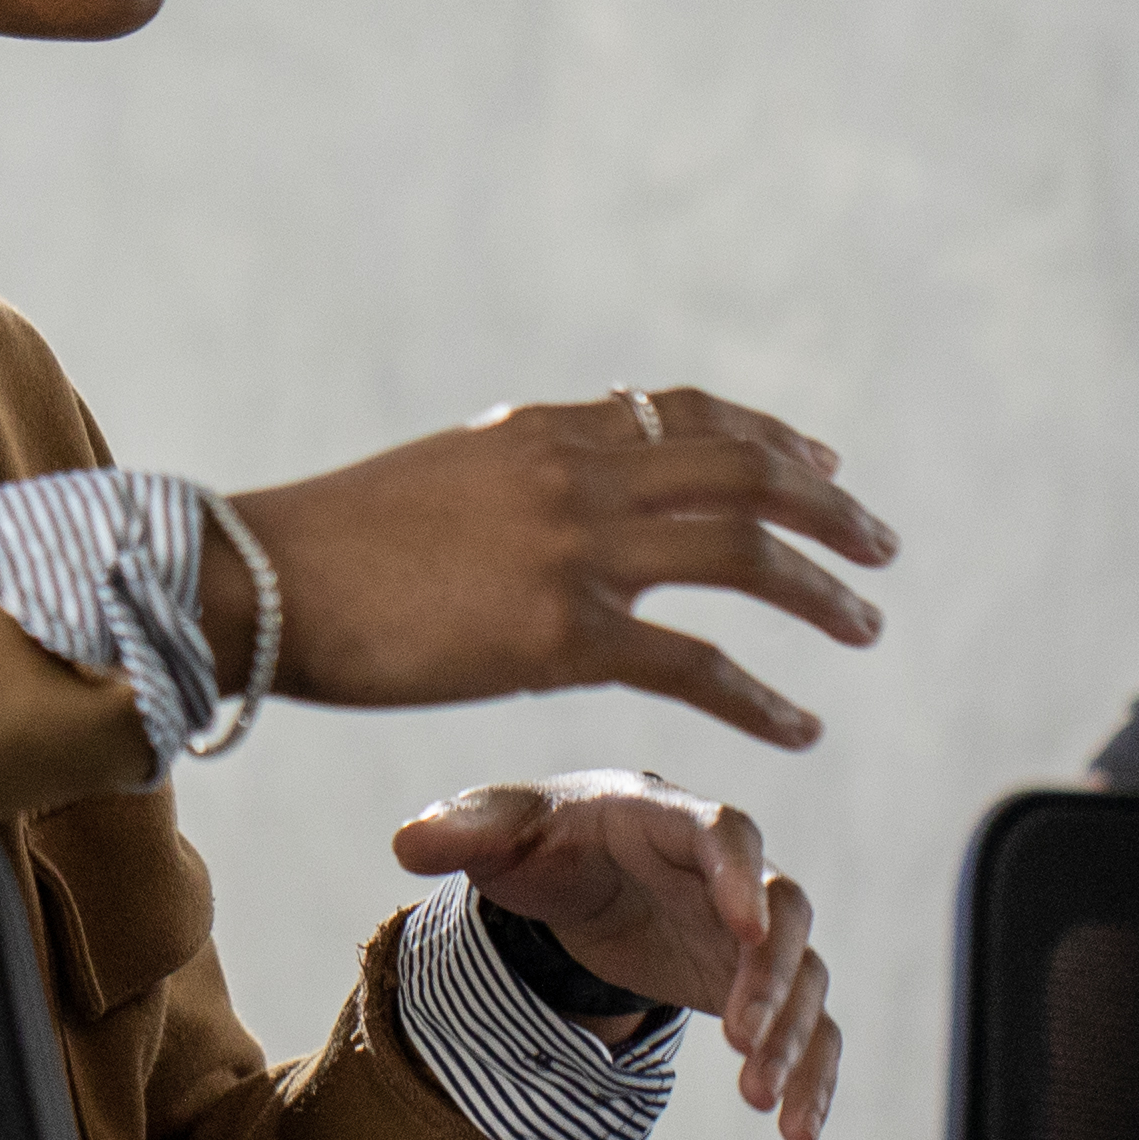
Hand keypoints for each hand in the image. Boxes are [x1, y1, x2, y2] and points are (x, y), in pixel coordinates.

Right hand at [227, 388, 895, 751]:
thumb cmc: (328, 546)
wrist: (258, 581)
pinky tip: (800, 724)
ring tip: (866, 625)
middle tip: (880, 543)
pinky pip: (692, 665)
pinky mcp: (557, 636)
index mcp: (544, 430)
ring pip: (740, 553)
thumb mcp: (439, 479)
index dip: (770, 437)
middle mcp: (574, 473)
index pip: (687, 414)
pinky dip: (760, 696)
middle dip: (827, 507)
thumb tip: (562, 481)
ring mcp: (572, 550)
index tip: (824, 463)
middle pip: (742, 472)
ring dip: (819, 589)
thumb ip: (518, 478)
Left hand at [396, 773, 842, 1139]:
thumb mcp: (497, 830)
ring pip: (803, 977)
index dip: (738, 876)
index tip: (746, 926)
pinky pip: (805, 1028)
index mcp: (665, 816)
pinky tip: (797, 1135)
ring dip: (791, 1036)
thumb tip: (406, 844)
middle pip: (782, 910)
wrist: (578, 880)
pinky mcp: (757, 987)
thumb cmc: (541, 842)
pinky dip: (811, 1077)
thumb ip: (462, 831)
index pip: (722, 832)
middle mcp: (728, 871)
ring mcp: (750, 933)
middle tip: (741, 1039)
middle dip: (772, 975)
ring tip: (759, 1100)